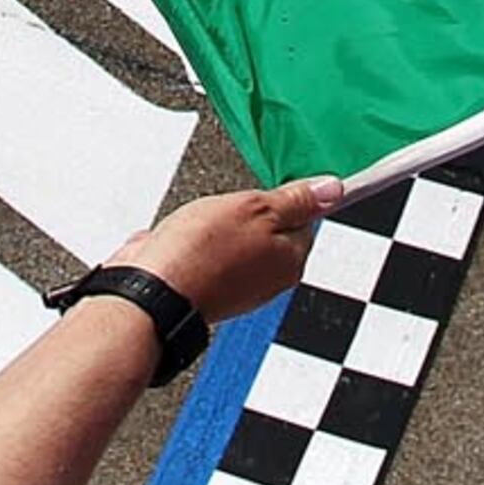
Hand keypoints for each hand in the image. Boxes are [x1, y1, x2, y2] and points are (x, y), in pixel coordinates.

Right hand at [109, 177, 344, 324]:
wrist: (150, 295)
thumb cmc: (199, 253)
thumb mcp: (254, 207)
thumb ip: (295, 199)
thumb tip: (333, 188)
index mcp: (290, 260)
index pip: (302, 218)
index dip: (278, 198)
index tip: (259, 192)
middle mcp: (268, 281)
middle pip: (265, 230)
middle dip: (241, 213)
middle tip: (223, 209)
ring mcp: (236, 289)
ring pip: (230, 240)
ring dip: (211, 227)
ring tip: (196, 227)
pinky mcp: (205, 291)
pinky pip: (200, 255)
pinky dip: (188, 244)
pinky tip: (177, 242)